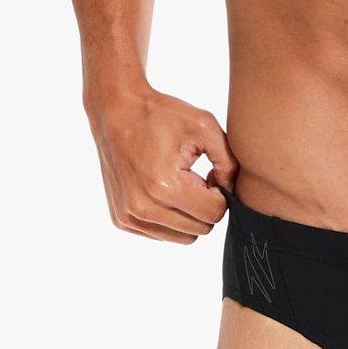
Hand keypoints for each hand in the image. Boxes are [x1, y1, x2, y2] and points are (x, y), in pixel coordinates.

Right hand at [87, 85, 237, 243]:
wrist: (115, 111)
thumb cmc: (161, 115)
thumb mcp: (204, 127)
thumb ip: (228, 163)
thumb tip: (231, 192)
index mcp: (164, 186)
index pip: (214, 213)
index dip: (220, 194)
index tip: (209, 174)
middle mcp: (143, 208)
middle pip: (200, 228)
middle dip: (205, 205)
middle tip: (195, 178)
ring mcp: (129, 216)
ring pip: (183, 237)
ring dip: (188, 214)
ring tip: (179, 184)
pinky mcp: (121, 219)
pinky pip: (162, 233)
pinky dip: (169, 217)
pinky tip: (163, 190)